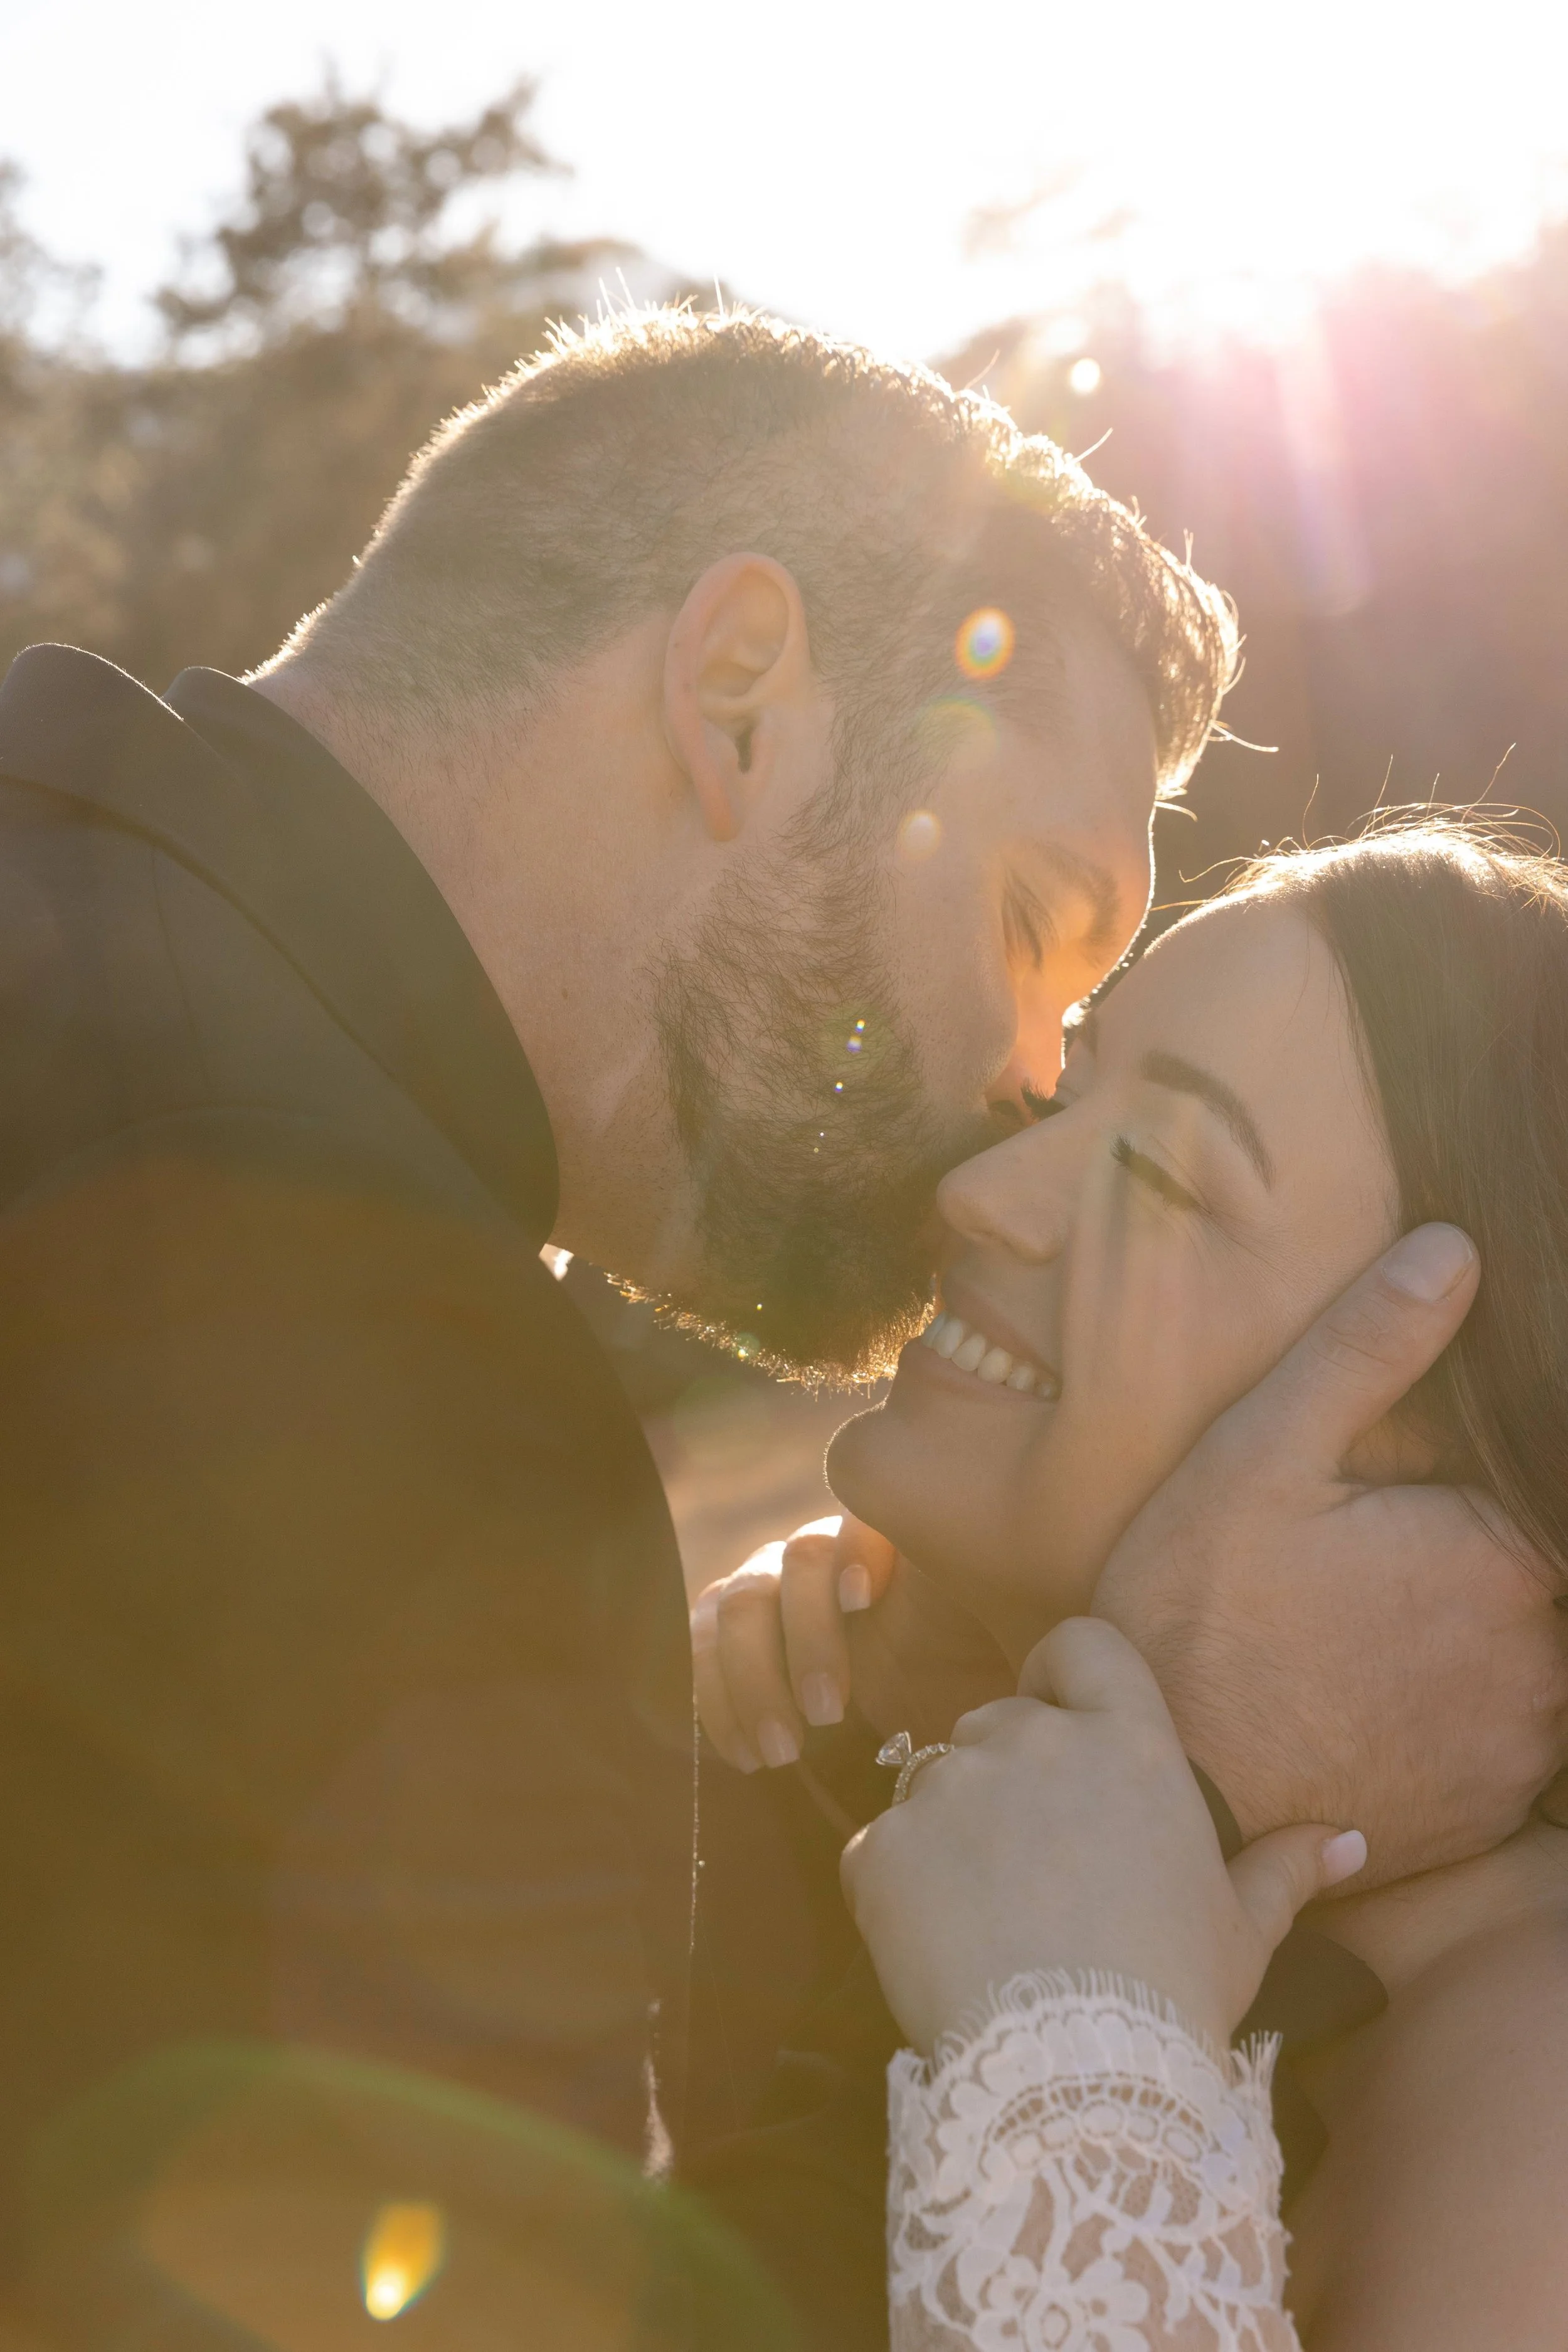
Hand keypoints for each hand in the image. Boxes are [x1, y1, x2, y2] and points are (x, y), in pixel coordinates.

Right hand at [691, 1514, 1009, 1771]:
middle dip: (802, 1635)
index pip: (853, 1522)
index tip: (867, 1602)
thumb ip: (1008, 1623)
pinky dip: (715, 1703)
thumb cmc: (986, 1694)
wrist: (950, 1754)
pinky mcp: (739, 1651)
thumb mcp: (1008, 1654)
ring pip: (731, 1604)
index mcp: (890, 1551)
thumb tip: (1033, 1614)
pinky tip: (747, 1756)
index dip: (849, 1551)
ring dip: (747, 1676)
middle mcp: (824, 1561)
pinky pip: (701, 1657)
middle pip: (786, 1562)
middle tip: (829, 1714)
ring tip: (780, 1753)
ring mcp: (773, 1600)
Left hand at [841, 1619, 1365, 2053]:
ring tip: (991, 1915)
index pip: (1082, 1643)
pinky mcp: (886, 1848)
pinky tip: (941, 1946)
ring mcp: (952, 1789)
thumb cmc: (1172, 1995)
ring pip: (937, 1780)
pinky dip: (900, 1887)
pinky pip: (882, 1848)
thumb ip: (1285, 1869)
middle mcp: (1035, 1742)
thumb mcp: (1242, 1931)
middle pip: (1002, 1720)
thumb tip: (1350, 1839)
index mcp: (1127, 1743)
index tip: (1063, 1721)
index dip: (1064, 1673)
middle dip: (1011, 1775)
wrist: (1074, 2077)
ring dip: (954, 1829)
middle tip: (1036, 1864)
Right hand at [1094, 1224, 1567, 1883]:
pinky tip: (1379, 1696)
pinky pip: (1509, 1744)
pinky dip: (1462, 1714)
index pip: (1541, 1485)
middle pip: (1538, 1572)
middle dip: (1476, 1555)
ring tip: (1375, 1626)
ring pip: (1532, 1660)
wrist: (1170, 1797)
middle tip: (1377, 1558)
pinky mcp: (1489, 1815)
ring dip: (1476, 1634)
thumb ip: (1366, 1350)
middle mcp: (1542, 1657)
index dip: (1482, 1481)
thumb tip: (1455, 1249)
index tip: (1415, 1493)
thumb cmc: (1200, 1620)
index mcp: (1505, 1554)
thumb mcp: (1259, 1458)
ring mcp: (1523, 1748)